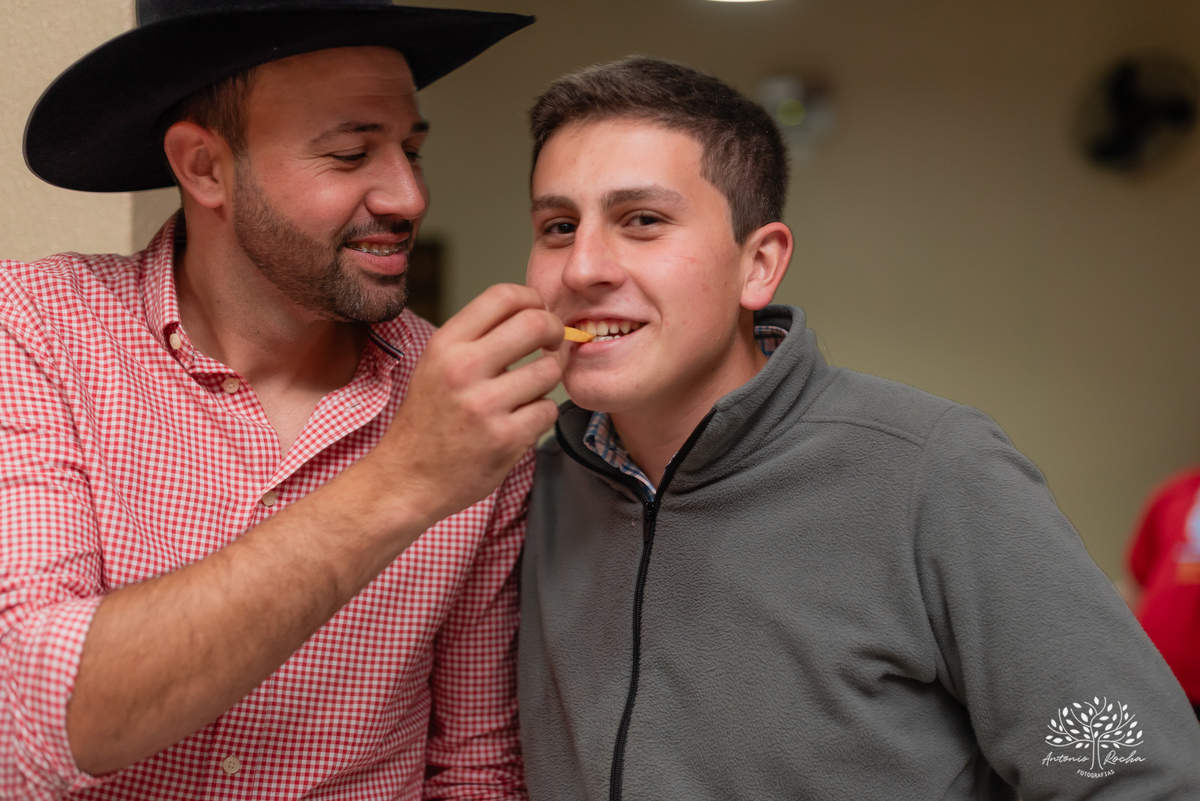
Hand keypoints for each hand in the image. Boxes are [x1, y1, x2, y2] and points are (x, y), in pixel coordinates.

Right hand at [369, 283, 562, 528]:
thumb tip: (534, 311)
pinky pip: (548, 410)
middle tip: (554, 343)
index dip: (533, 299)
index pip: (503, 295)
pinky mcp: (505, 439)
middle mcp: (463, 369)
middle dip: (556, 331)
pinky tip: (520, 421)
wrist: (406, 478)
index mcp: (446, 344)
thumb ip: (478, 337)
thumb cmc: (428, 419)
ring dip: (549, 378)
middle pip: (536, 324)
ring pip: (550, 370)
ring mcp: (485, 406)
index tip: (539, 314)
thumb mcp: (438, 364)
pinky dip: (541, 414)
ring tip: (530, 389)